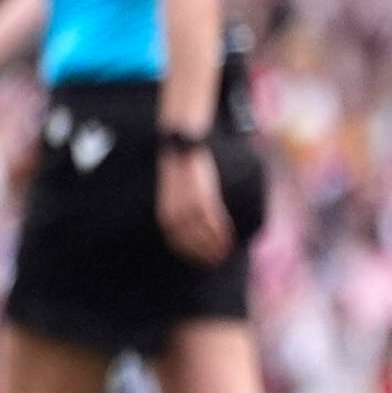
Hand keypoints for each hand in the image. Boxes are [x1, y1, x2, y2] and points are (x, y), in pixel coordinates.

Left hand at [156, 141, 234, 266]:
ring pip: (196, 226)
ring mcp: (185, 191)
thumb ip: (188, 197)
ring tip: (224, 255)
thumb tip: (203, 218)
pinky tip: (227, 239)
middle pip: (183, 232)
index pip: (171, 231)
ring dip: (211, 244)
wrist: (184, 130)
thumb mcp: (182, 178)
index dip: (185, 248)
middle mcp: (172, 197)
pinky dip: (217, 228)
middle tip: (214, 262)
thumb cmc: (187, 156)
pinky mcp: (199, 183)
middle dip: (199, 250)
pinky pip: (208, 212)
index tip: (198, 260)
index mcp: (167, 197)